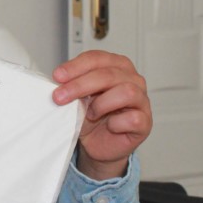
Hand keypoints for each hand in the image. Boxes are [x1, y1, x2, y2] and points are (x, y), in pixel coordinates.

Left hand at [51, 50, 151, 180]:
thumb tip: (58, 80)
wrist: (97, 144)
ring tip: (90, 114)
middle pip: (109, 74)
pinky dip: (116, 123)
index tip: (57, 76)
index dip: (76, 66)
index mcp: (116, 66)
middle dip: (80, 85)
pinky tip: (108, 126)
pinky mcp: (145, 122)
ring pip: (127, 92)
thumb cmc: (90, 116)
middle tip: (60, 97)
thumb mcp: (77, 97)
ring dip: (101, 103)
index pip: (97, 58)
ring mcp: (142, 100)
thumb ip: (72, 85)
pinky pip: (133, 118)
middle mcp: (132, 80)